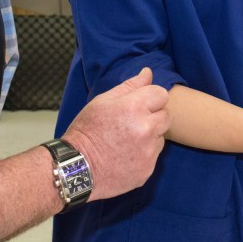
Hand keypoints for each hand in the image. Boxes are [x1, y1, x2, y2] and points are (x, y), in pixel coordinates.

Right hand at [62, 68, 170, 200]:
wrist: (76, 168)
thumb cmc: (87, 130)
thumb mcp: (103, 101)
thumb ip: (130, 86)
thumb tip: (148, 72)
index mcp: (134, 107)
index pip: (161, 94)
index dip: (151, 98)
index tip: (139, 105)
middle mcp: (145, 129)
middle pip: (166, 115)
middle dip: (153, 116)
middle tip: (132, 123)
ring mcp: (148, 151)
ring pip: (161, 136)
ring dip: (150, 135)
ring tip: (126, 140)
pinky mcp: (147, 169)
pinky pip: (154, 155)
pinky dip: (144, 154)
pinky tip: (126, 154)